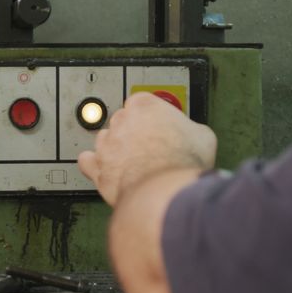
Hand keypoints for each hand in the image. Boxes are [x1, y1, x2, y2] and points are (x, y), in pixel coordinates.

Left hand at [78, 92, 216, 205]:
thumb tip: (195, 135)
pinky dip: (94, 164)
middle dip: (134, 132)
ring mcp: (107, 145)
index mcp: (145, 106)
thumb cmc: (182, 163)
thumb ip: (191, 130)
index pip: (143, 102)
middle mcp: (122, 121)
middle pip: (122, 120)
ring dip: (116, 148)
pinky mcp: (98, 169)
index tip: (160, 125)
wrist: (164, 190)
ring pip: (104, 139)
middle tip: (150, 146)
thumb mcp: (203, 137)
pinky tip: (102, 167)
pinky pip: (87, 161)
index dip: (153, 116)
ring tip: (131, 161)